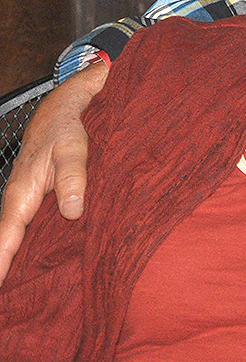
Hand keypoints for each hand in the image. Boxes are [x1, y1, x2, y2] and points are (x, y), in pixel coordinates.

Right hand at [0, 62, 105, 283]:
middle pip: (5, 244)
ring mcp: (23, 203)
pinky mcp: (33, 201)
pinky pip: (24, 230)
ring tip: (12, 294)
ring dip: (10, 261)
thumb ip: (73, 178)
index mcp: (21, 195)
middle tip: (6, 301)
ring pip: (13, 238)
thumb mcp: (73, 149)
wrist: (60, 110)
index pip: (7, 238)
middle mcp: (16, 202)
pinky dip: (21, 248)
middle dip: (2, 268)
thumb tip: (72, 211)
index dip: (1, 263)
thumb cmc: (65, 130)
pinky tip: (29, 267)